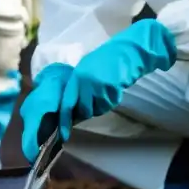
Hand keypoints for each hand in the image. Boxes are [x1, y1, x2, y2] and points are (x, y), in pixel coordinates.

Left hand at [19, 19, 175, 162]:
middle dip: (88, 111)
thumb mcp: (85, 71)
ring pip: (97, 109)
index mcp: (75, 77)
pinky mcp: (110, 88)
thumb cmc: (105, 62)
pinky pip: (109, 104)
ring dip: (101, 104)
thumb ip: (77, 88)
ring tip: (105, 90)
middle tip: (97, 101)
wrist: (126, 53)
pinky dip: (112, 100)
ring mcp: (97, 85)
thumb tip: (71, 111)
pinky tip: (113, 88)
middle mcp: (83, 81)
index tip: (62, 135)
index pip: (66, 103)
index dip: (64, 121)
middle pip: (83, 110)